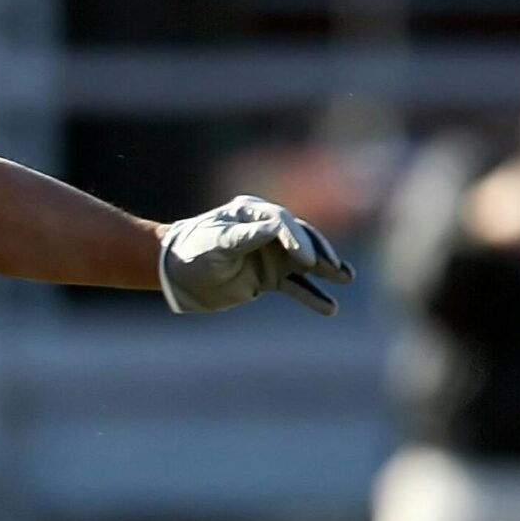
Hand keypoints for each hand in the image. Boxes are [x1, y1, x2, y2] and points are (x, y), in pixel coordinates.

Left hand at [157, 195, 351, 314]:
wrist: (174, 273)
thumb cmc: (192, 251)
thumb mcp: (216, 243)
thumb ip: (245, 237)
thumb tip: (276, 227)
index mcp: (252, 213)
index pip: (282, 223)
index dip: (296, 240)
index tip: (305, 259)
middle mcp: (266, 231)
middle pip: (301, 240)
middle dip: (320, 253)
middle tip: (336, 268)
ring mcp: (270, 255)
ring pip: (305, 263)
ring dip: (325, 271)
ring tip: (345, 278)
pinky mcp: (268, 278)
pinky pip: (296, 286)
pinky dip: (312, 296)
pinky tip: (329, 307)